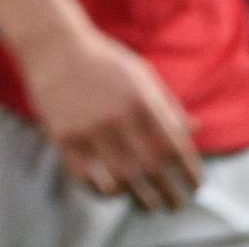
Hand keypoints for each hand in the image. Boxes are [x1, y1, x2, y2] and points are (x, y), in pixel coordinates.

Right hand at [18, 22, 201, 210]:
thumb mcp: (141, 74)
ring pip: (121, 180)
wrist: (52, 43)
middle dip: (170, 194)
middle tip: (176, 204)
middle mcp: (117, 116)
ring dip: (140, 199)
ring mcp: (88, 127)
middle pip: (152, 170)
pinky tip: (111, 192)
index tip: (195, 186)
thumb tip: (196, 130)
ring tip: (149, 205)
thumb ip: (167, 104)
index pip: (176, 149)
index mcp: (141, 100)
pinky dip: (101, 191)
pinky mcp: (62, 136)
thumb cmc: (103, 60)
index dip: (190, 173)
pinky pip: (85, 177)